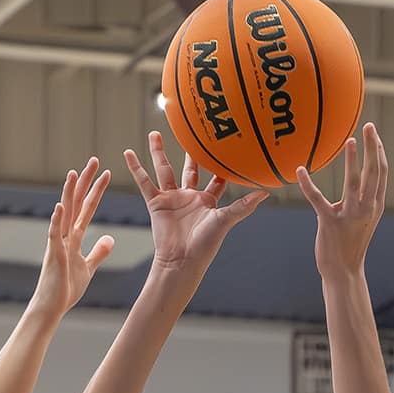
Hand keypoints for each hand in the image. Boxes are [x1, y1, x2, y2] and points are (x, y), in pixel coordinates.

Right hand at [33, 159, 114, 319]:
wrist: (52, 307)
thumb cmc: (66, 289)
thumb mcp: (88, 267)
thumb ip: (99, 252)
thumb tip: (110, 238)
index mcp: (74, 237)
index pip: (87, 208)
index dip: (96, 191)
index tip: (106, 174)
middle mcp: (65, 235)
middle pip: (76, 203)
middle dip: (85, 182)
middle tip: (95, 161)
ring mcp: (58, 243)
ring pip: (64, 213)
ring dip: (69, 193)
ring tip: (75, 173)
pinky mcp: (53, 254)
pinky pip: (54, 234)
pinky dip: (57, 220)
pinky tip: (60, 205)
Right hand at [125, 133, 264, 274]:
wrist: (181, 261)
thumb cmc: (205, 245)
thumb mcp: (225, 220)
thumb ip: (243, 205)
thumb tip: (266, 192)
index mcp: (207, 201)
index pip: (216, 177)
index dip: (221, 164)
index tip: (226, 145)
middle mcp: (189, 197)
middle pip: (190, 168)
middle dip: (191, 152)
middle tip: (192, 131)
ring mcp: (172, 198)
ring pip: (164, 169)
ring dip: (158, 152)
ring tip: (155, 133)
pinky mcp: (156, 203)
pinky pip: (144, 182)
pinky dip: (136, 168)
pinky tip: (128, 153)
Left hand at [295, 123, 387, 279]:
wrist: (344, 271)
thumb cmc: (351, 243)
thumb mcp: (362, 218)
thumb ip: (362, 198)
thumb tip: (356, 176)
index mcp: (375, 206)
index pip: (381, 174)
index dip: (378, 151)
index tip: (374, 133)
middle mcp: (366, 208)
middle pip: (373, 173)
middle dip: (372, 148)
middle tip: (369, 126)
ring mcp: (349, 216)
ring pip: (353, 183)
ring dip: (352, 161)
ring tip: (350, 141)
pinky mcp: (330, 223)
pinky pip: (317, 199)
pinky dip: (307, 184)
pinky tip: (299, 170)